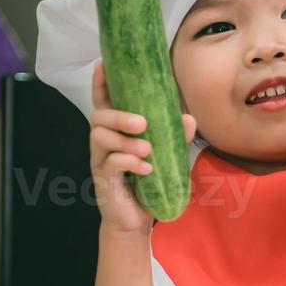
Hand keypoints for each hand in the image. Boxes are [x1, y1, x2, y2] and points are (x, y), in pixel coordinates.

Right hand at [88, 59, 196, 235]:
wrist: (136, 221)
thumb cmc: (148, 184)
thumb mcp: (166, 157)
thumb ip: (175, 136)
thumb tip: (188, 116)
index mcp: (116, 131)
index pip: (104, 102)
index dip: (101, 83)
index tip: (102, 64)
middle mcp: (103, 142)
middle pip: (98, 116)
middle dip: (118, 115)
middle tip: (142, 123)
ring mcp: (99, 161)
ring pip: (99, 137)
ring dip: (124, 140)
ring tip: (147, 150)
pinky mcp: (102, 180)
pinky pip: (109, 164)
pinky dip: (129, 163)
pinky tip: (146, 169)